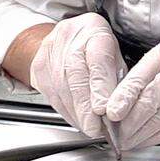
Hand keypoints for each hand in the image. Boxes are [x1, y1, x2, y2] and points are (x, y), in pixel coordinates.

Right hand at [29, 13, 125, 138]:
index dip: (100, 87)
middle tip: (96, 128)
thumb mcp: (115, 53)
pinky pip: (51, 95)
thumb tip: (121, 108)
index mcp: (95, 31)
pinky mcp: (38, 67)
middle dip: (86, 108)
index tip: (104, 109)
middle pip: (76, 77)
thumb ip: (118, 77)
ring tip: (90, 128)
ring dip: (77, 114)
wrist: (65, 35)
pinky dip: (66, 112)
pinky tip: (77, 120)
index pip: (98, 60)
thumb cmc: (95, 45)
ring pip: (62, 89)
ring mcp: (50, 52)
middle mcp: (70, 38)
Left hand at [105, 34, 159, 149]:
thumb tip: (119, 104)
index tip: (110, 112)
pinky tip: (149, 140)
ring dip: (143, 132)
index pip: (140, 75)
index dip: (122, 97)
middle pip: (150, 97)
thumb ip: (149, 78)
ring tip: (130, 140)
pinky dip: (159, 136)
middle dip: (130, 120)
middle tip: (118, 132)